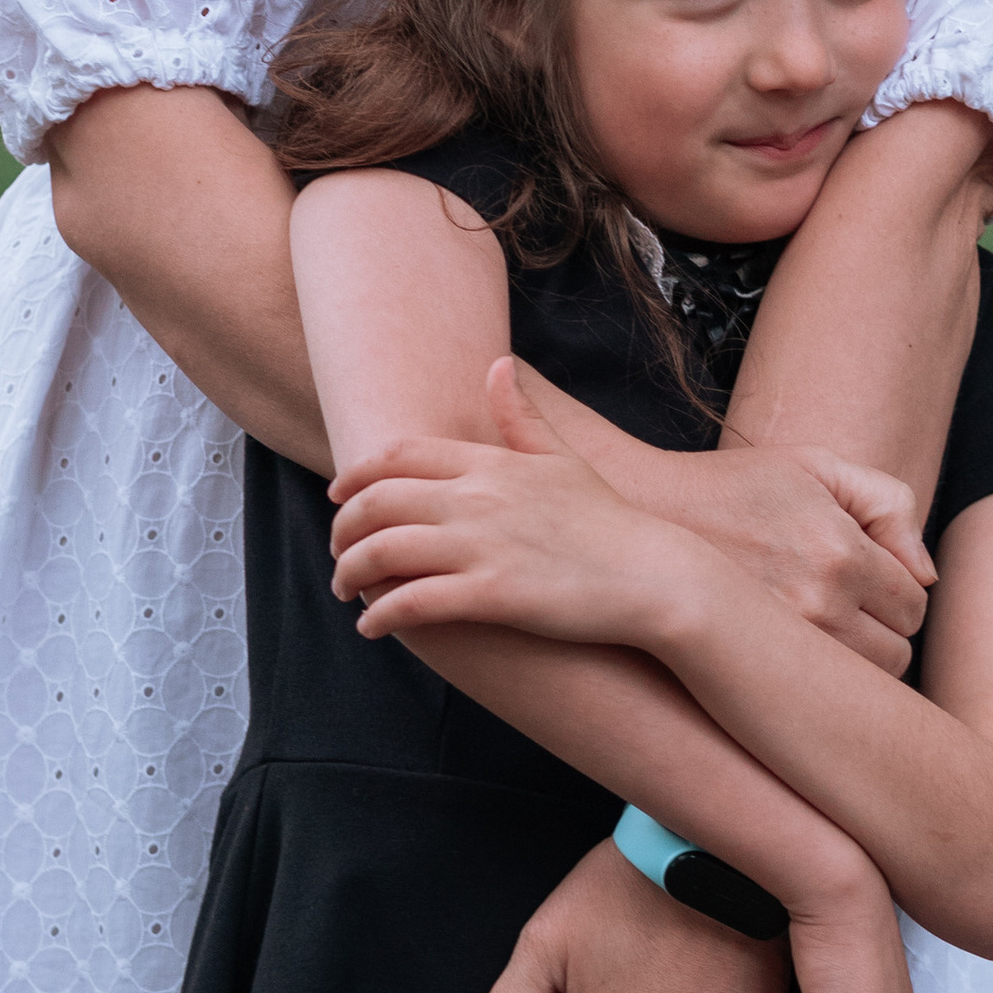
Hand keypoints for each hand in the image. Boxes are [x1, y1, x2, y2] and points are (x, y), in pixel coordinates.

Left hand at [331, 364, 709, 651]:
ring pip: (382, 551)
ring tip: (347, 591)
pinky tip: (373, 627)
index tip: (338, 496)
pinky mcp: (492, 595)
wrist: (654, 574)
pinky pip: (413, 603)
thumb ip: (523, 416)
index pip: (398, 455)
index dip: (355, 475)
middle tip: (337, 553)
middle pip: (376, 502)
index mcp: (491, 463)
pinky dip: (381, 615)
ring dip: (350, 573)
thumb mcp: (564, 458)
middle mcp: (478, 499)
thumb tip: (497, 365)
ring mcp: (483, 546)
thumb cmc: (609, 521)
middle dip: (342, 529)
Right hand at [651, 440, 933, 676]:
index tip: (870, 581)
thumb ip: (888, 504)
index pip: (913, 604)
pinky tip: (793, 658)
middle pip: (897, 656)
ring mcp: (783, 645)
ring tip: (819, 634)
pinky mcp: (749, 672)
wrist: (641, 518)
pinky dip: (816, 687)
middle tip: (846, 608)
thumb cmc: (731, 488)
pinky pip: (814, 702)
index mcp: (841, 552)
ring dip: (853, 666)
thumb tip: (926, 577)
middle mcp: (818, 605)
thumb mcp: (816, 466)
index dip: (899, 593)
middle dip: (883, 634)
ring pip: (860, 689)